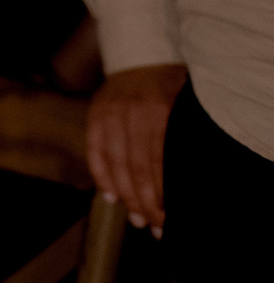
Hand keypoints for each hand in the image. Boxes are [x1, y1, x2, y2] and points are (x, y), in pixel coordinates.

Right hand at [86, 63, 184, 232]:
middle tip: (154, 227)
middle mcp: (131, 114)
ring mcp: (110, 113)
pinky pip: (95, 149)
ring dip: (124, 194)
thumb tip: (185, 183)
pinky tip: (110, 194)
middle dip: (144, 202)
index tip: (169, 218)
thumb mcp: (183, 108)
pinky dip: (101, 174)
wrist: (141, 55)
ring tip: (136, 218)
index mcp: (158, 113)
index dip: (162, 194)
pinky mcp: (96, 113)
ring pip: (114, 162)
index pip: (157, 164)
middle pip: (135, 168)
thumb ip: (179, 139)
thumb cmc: (171, 88)